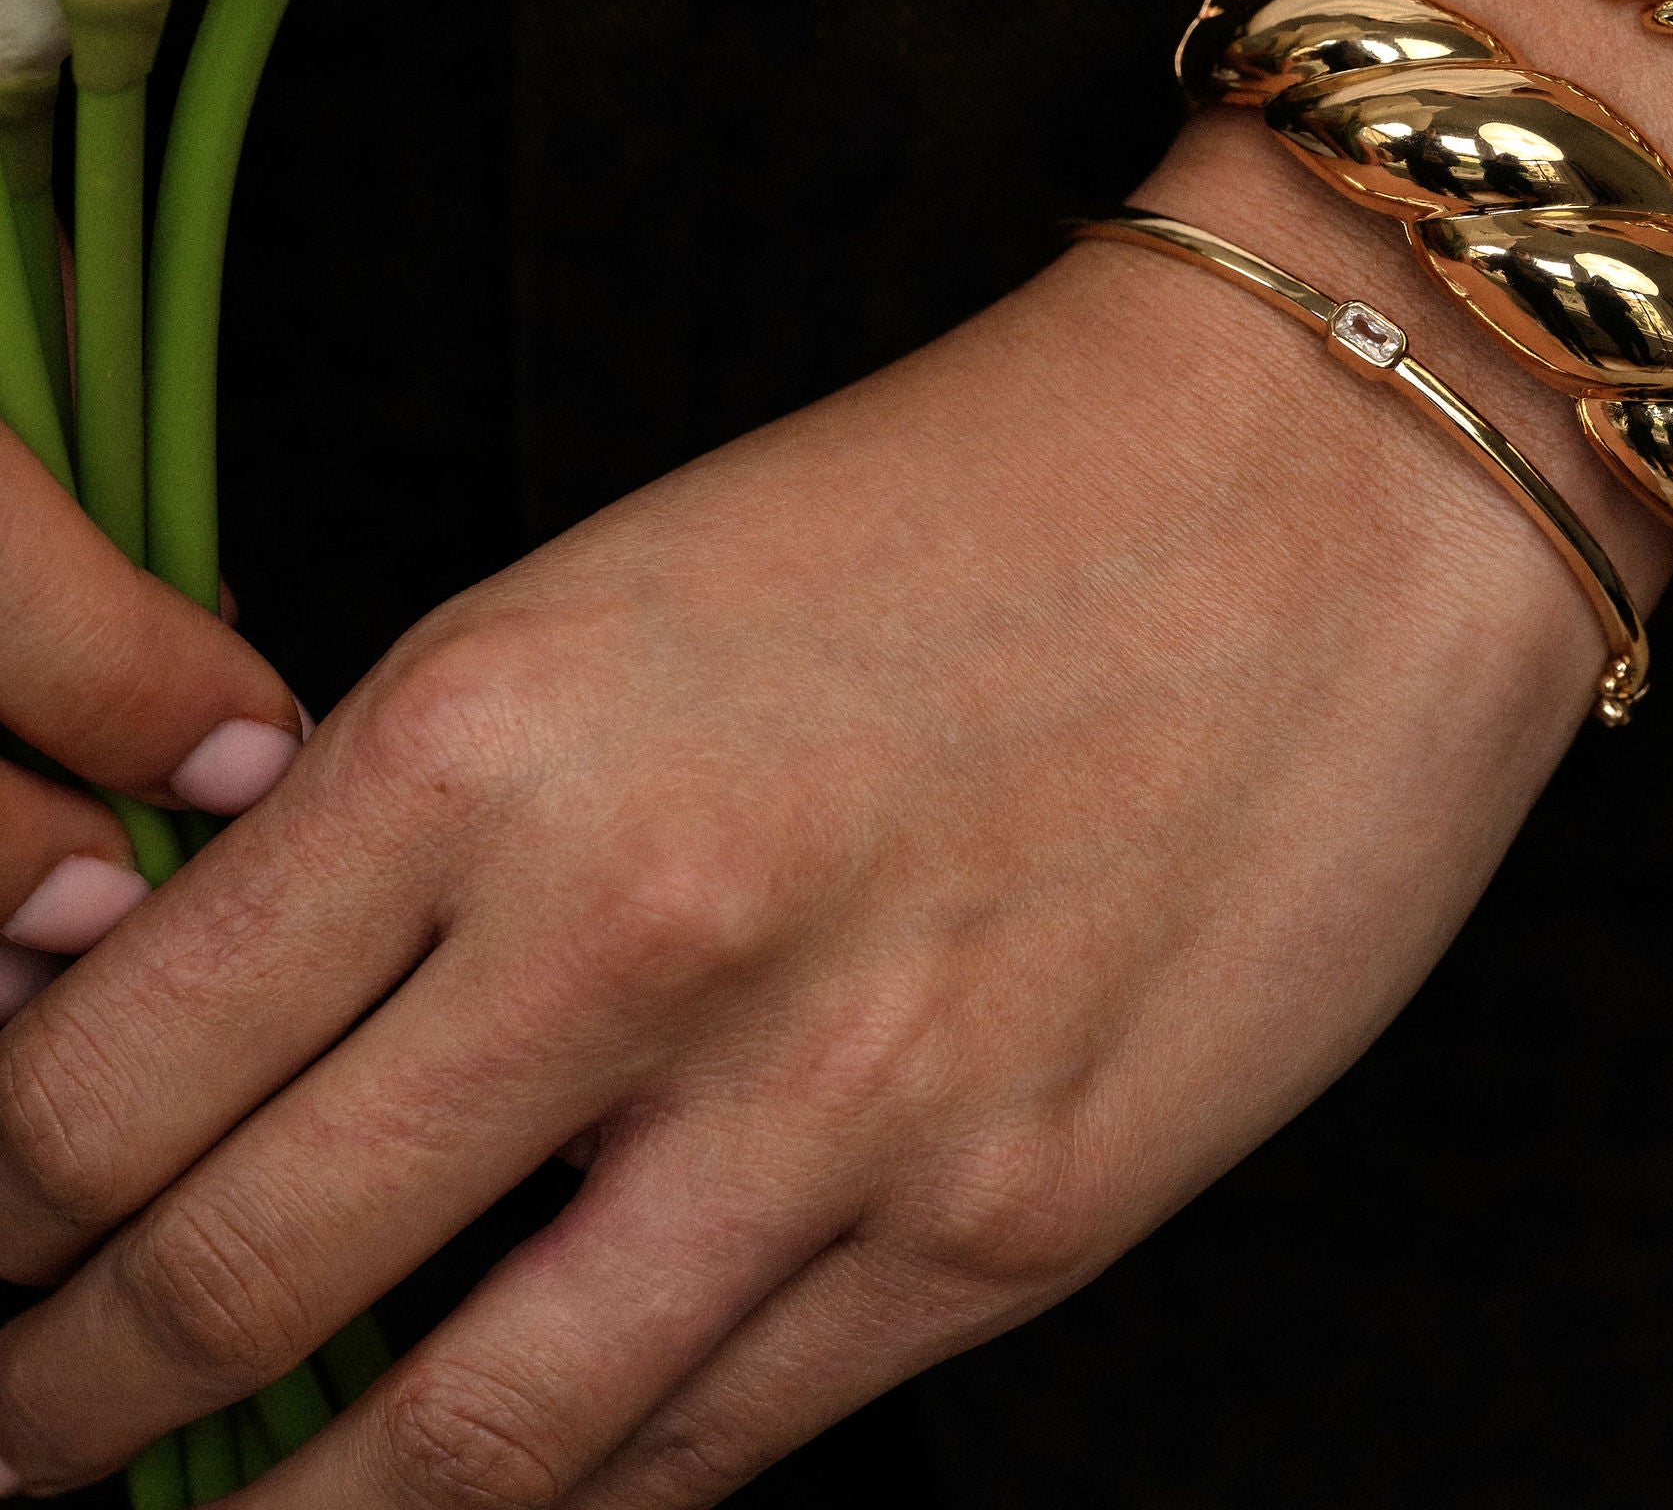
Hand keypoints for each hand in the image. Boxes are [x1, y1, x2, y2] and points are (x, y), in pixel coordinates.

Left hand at [0, 115, 1666, 1502]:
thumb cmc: (970, 499)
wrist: (1326, 480)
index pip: (117, 1071)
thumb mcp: (623, 594)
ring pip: (462, 1451)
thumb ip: (428, 826)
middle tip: (14, 1436)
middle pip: (233, 1290)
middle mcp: (633, 938)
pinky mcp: (1006, 1230)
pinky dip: (565, 1501)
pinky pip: (711, 1449)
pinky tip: (497, 1495)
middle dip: (64, 1408)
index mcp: (491, 730)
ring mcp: (831, 1115)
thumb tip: (232, 1034)